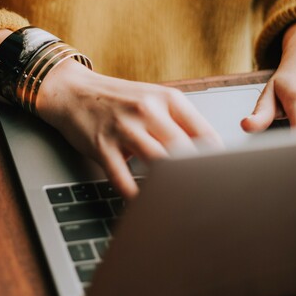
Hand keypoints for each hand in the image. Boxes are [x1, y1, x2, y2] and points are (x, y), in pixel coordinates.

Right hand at [36, 60, 221, 198]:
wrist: (73, 91)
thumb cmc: (117, 99)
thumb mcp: (153, 100)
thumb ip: (179, 122)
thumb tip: (209, 154)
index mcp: (167, 99)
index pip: (204, 133)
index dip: (217, 161)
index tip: (222, 179)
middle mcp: (147, 110)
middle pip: (184, 151)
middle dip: (196, 177)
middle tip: (205, 198)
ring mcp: (123, 128)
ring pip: (158, 164)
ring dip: (169, 187)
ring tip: (178, 203)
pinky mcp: (102, 146)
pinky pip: (123, 178)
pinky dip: (135, 196)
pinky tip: (143, 203)